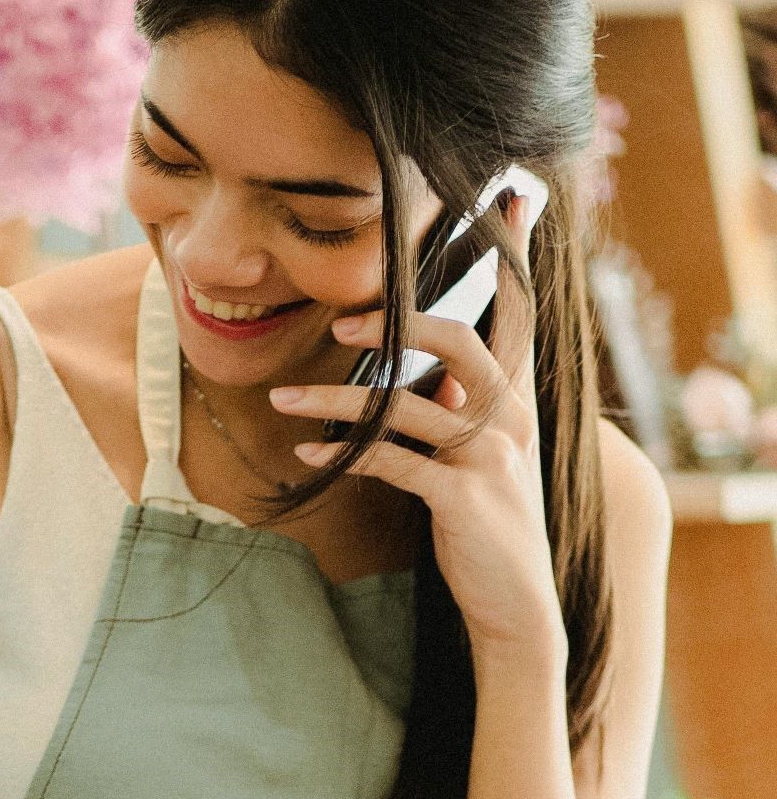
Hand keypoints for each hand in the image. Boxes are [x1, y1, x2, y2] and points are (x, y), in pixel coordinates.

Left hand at [269, 194, 564, 663]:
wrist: (515, 603)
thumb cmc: (485, 515)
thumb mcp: (477, 450)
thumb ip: (455, 404)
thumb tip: (418, 369)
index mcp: (514, 397)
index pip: (517, 311)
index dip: (514, 253)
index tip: (510, 195)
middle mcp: (511, 418)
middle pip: (462, 342)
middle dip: (398, 324)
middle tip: (337, 326)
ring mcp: (491, 458)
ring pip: (407, 406)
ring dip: (336, 401)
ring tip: (282, 400)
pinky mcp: (464, 499)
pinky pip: (392, 463)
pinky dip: (343, 455)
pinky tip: (306, 454)